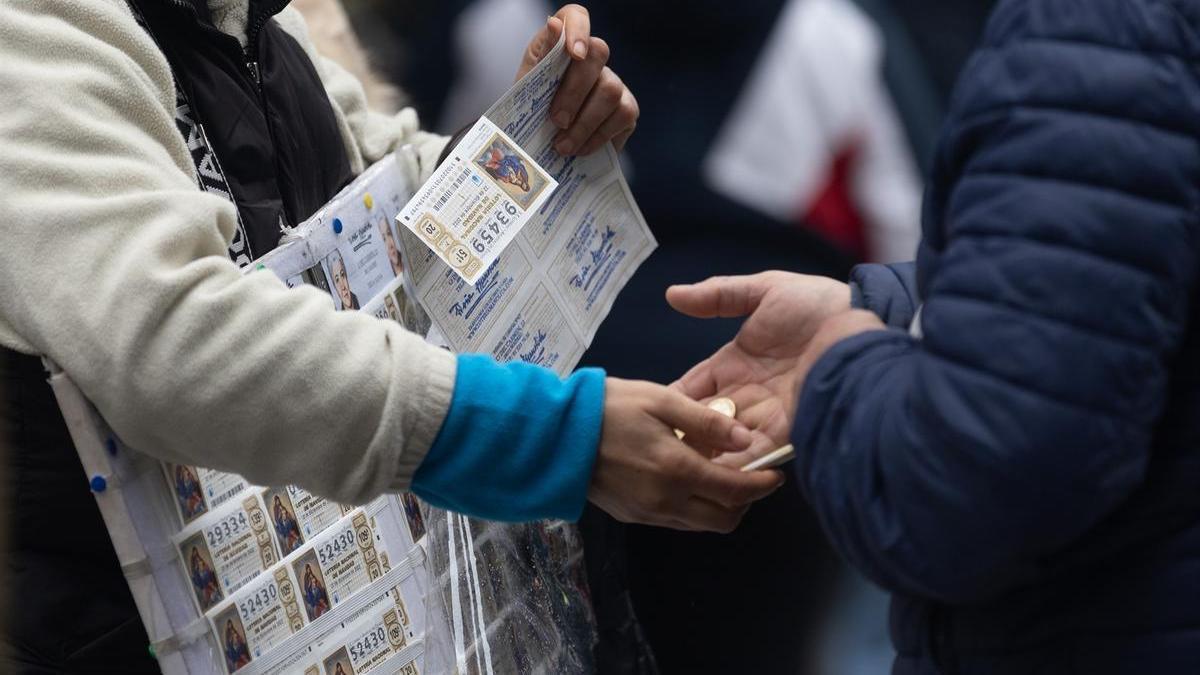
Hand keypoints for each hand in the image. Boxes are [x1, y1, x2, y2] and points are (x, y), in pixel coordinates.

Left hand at [516, 5, 638, 155]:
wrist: (542, 146)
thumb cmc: (533, 110)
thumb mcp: (527, 86)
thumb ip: (540, 57)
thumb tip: (553, 24)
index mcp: (563, 44)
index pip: (576, 16)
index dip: (578, 29)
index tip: (574, 54)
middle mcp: (594, 58)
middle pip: (598, 54)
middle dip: (574, 91)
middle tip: (556, 121)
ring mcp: (614, 82)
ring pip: (610, 90)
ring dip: (584, 123)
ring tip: (563, 146)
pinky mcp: (627, 109)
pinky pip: (622, 117)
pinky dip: (597, 137)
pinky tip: (580, 149)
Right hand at [589, 378, 783, 531]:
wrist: (554, 435)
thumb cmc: (608, 407)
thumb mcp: (660, 400)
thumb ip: (706, 422)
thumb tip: (747, 439)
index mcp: (678, 471)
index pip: (736, 491)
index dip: (763, 485)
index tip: (776, 474)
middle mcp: (667, 502)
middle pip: (724, 520)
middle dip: (745, 502)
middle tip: (750, 477)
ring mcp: (648, 514)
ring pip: (700, 524)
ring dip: (718, 506)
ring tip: (718, 474)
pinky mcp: (632, 517)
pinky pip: (676, 521)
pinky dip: (693, 506)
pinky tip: (686, 478)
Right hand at [666, 272, 851, 465]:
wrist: (863, 321)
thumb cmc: (819, 303)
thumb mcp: (764, 290)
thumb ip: (719, 295)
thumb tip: (672, 294)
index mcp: (737, 363)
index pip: (694, 389)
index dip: (672, 402)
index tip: (643, 415)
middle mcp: (750, 394)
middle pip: (707, 422)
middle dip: (684, 437)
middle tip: (654, 452)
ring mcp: (770, 414)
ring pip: (728, 443)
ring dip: (707, 454)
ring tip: (677, 470)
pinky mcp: (792, 429)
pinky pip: (758, 452)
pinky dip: (737, 464)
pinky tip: (715, 473)